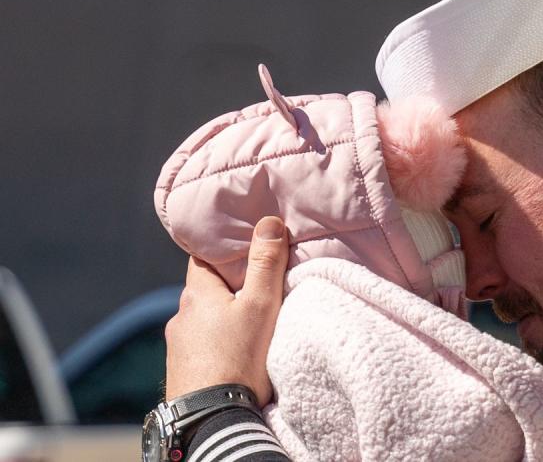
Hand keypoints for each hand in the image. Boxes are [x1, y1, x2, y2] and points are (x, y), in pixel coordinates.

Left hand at [164, 216, 287, 406]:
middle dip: (226, 288)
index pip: (203, 258)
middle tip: (254, 289)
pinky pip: (199, 347)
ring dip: (219, 319)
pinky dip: (214, 344)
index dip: (222, 251)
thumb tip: (268, 222)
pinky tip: (231, 354)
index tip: (242, 249)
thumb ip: (265, 264)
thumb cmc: (238, 357)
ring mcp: (176, 346)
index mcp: (196, 294)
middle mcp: (179, 316)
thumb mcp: (261, 306)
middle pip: (204, 290)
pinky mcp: (180, 371)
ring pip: (200, 320)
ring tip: (246, 327)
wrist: (211, 418)